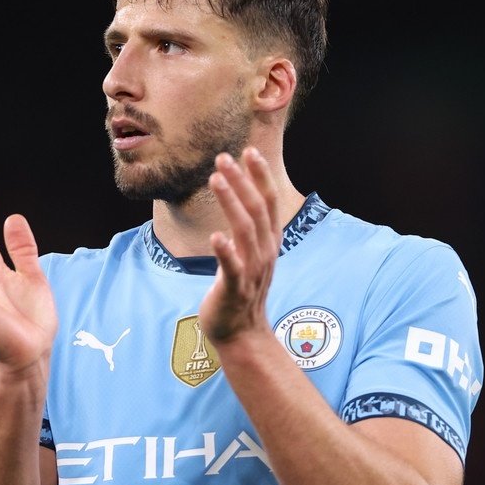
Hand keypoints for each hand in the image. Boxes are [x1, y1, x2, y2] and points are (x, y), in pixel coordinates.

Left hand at [198, 148, 280, 344]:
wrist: (241, 333)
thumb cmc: (241, 290)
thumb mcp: (250, 255)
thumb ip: (249, 229)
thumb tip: (241, 197)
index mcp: (268, 243)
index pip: (268, 202)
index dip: (260, 176)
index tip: (249, 150)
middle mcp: (264, 253)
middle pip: (256, 210)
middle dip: (241, 181)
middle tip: (223, 157)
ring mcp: (251, 271)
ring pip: (245, 231)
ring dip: (231, 202)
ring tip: (215, 179)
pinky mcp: (235, 289)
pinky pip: (232, 268)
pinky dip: (226, 251)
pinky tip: (215, 235)